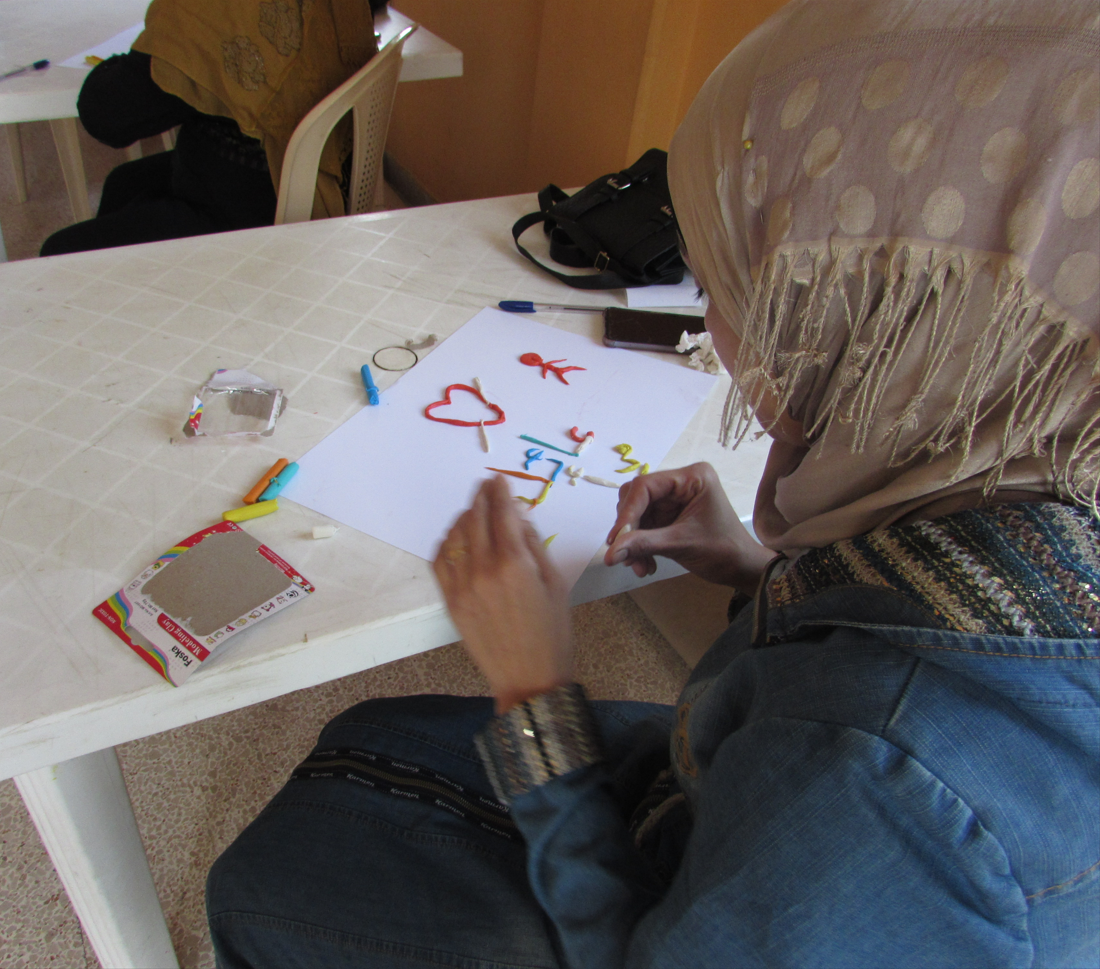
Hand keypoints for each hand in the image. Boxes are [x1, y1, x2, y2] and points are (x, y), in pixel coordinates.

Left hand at [433, 475, 571, 712]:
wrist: (528, 678)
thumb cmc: (552, 633)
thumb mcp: (555, 583)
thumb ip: (534, 544)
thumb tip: (518, 515)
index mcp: (515, 563)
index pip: (502, 511)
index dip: (500, 491)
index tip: (499, 479)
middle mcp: (483, 569)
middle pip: (476, 518)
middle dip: (481, 497)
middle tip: (486, 487)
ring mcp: (462, 585)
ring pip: (455, 535)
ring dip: (464, 517)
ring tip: (475, 511)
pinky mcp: (450, 601)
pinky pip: (440, 560)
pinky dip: (446, 542)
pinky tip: (457, 538)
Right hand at [603, 462, 774, 594]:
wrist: (741, 569)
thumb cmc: (722, 551)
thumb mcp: (682, 544)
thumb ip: (644, 544)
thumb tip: (609, 554)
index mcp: (692, 477)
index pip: (645, 486)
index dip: (627, 512)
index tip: (615, 539)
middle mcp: (680, 483)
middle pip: (637, 498)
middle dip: (630, 529)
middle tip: (625, 556)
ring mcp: (673, 499)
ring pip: (637, 515)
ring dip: (632, 542)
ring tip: (639, 567)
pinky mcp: (669, 515)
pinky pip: (643, 526)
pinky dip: (640, 546)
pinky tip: (646, 564)